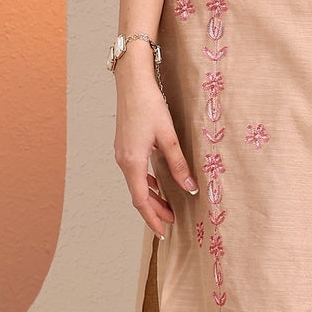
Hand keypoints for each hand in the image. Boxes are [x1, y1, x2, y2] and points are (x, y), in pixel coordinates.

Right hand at [112, 55, 198, 236]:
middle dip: (153, 211)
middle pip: (137, 195)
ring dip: (150, 197)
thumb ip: (178, 163)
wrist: (132, 81)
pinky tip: (156, 183)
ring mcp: (122, 153)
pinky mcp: (124, 145)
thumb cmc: (149, 104)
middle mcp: (123, 160)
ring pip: (135, 184)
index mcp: (132, 162)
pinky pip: (134, 172)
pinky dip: (145, 183)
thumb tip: (189, 187)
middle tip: (170, 223)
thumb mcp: (168, 136)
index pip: (141, 200)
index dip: (152, 217)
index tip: (163, 231)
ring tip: (167, 207)